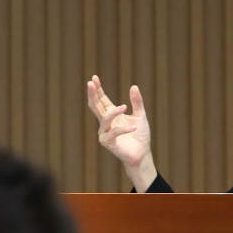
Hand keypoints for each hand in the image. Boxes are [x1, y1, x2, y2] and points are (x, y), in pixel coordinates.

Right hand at [87, 75, 156, 190]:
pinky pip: (113, 133)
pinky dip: (123, 129)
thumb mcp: (140, 116)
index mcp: (112, 114)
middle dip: (92, 94)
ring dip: (114, 112)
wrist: (142, 154)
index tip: (94, 78)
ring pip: (104, 118)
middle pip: (95, 106)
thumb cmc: (140, 136)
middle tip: (90, 83)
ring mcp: (105, 132)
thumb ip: (137, 102)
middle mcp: (106, 122)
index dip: (97, 89)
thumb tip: (134, 86)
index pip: (101, 99)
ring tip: (124, 106)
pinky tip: (133, 128)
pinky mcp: (108, 143)